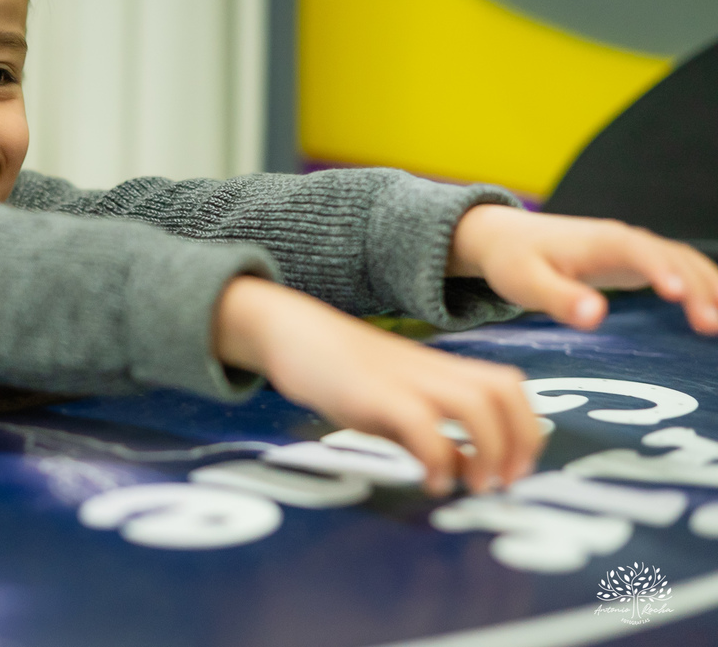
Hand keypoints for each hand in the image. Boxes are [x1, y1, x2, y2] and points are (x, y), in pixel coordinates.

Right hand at [214, 277, 542, 495]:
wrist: (295, 335)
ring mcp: (406, 379)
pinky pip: (421, 422)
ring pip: (476, 402)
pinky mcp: (374, 393)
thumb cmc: (345, 374)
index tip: (515, 471)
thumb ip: (436, 433)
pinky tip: (431, 480)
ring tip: (477, 486)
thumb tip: (468, 469)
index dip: (526, 431)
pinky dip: (437, 456)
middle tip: (504, 483)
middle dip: (520, 441)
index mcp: (444, 372)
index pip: (509, 388)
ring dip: (490, 450)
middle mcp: (433, 372)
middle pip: (505, 391)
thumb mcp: (398, 406)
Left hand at [450, 205, 717, 333]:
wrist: (505, 238)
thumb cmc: (514, 261)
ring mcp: (633, 248)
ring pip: (683, 261)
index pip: (639, 251)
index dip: (662, 271)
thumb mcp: (526, 284)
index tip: (680, 296)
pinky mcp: (636, 261)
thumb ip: (559, 299)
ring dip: (708, 287)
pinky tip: (714, 311)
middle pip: (672, 258)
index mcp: (599, 241)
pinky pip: (679, 268)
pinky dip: (703, 285)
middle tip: (710, 326)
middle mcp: (624, 239)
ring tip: (717, 325)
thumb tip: (595, 317)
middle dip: (697, 288)